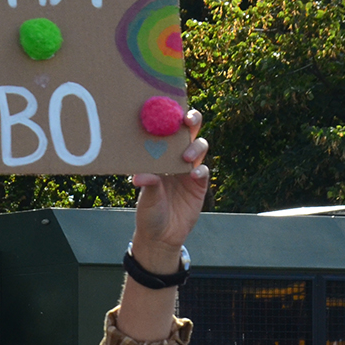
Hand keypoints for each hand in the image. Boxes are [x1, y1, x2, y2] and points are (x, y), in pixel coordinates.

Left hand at [129, 109, 209, 269]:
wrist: (161, 236)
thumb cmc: (148, 212)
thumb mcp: (146, 199)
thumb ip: (149, 185)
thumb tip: (140, 176)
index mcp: (159, 156)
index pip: (167, 130)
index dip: (171, 117)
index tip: (170, 108)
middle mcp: (175, 158)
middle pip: (189, 132)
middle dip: (191, 121)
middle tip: (186, 120)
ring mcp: (189, 170)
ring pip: (199, 147)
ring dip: (194, 147)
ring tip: (186, 157)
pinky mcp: (199, 184)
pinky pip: (203, 171)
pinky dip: (200, 170)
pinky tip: (194, 174)